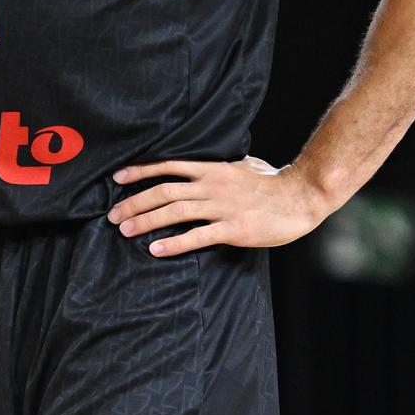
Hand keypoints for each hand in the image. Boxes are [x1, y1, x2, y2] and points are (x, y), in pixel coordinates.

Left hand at [109, 157, 329, 257]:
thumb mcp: (245, 165)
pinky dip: (174, 243)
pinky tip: (156, 250)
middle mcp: (212, 186)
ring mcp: (222, 207)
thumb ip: (223, 166)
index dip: (140, 172)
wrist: (300, 196)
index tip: (117, 178)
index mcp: (212, 169)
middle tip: (113, 216)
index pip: (168, 167)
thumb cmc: (274, 182)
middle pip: (164, 192)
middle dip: (134, 203)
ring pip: (175, 212)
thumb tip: (212, 163)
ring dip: (147, 221)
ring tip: (125, 230)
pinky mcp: (233, 229)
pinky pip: (198, 236)